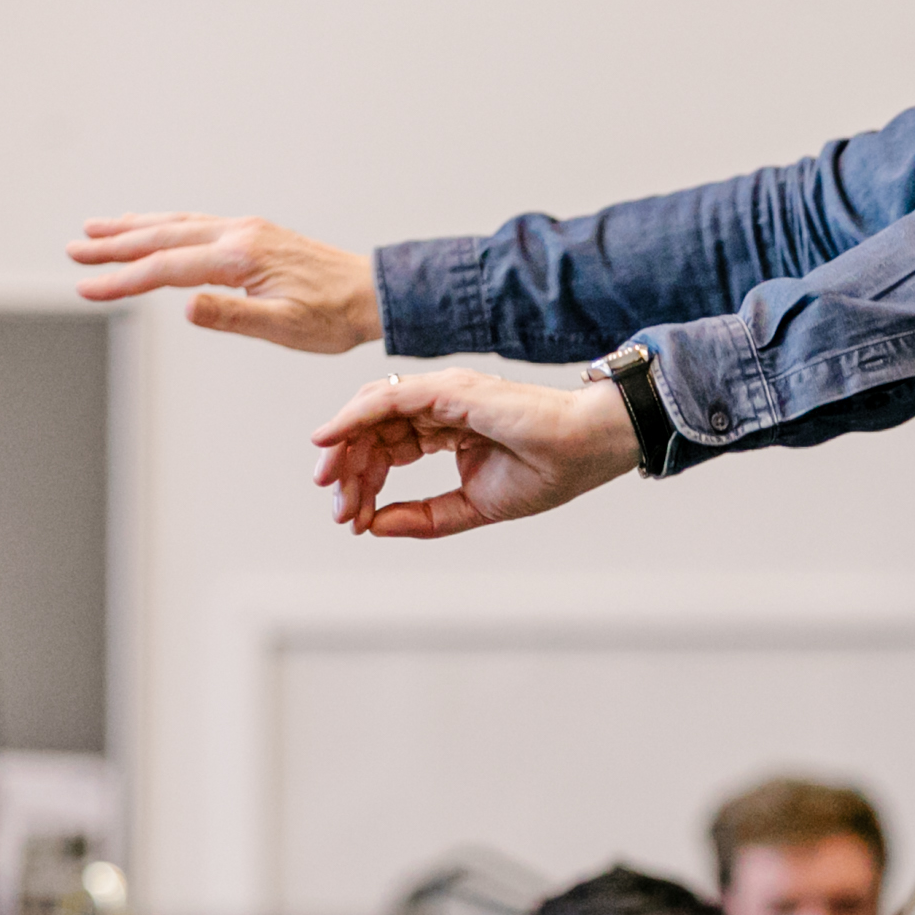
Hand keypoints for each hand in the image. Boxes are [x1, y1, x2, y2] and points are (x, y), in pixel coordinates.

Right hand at [67, 211, 380, 353]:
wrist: (373, 294)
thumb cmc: (334, 317)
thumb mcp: (284, 327)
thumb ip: (232, 316)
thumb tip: (186, 305)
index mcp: (241, 256)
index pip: (167, 268)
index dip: (123, 279)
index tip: (86, 287)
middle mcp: (239, 234)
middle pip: (163, 236)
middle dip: (115, 245)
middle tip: (74, 250)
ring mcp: (246, 230)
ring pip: (177, 224)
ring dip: (134, 228)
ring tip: (96, 230)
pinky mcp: (254, 234)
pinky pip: (197, 223)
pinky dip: (165, 225)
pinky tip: (153, 230)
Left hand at [309, 370, 640, 538]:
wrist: (586, 449)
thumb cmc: (546, 471)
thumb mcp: (473, 506)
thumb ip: (423, 517)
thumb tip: (372, 526)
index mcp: (447, 426)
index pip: (388, 447)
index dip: (365, 481)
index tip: (354, 520)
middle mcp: (438, 403)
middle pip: (371, 430)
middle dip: (347, 469)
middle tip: (338, 509)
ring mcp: (442, 392)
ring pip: (371, 412)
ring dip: (343, 448)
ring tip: (329, 484)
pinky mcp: (447, 389)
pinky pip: (386, 400)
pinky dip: (350, 417)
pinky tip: (327, 439)